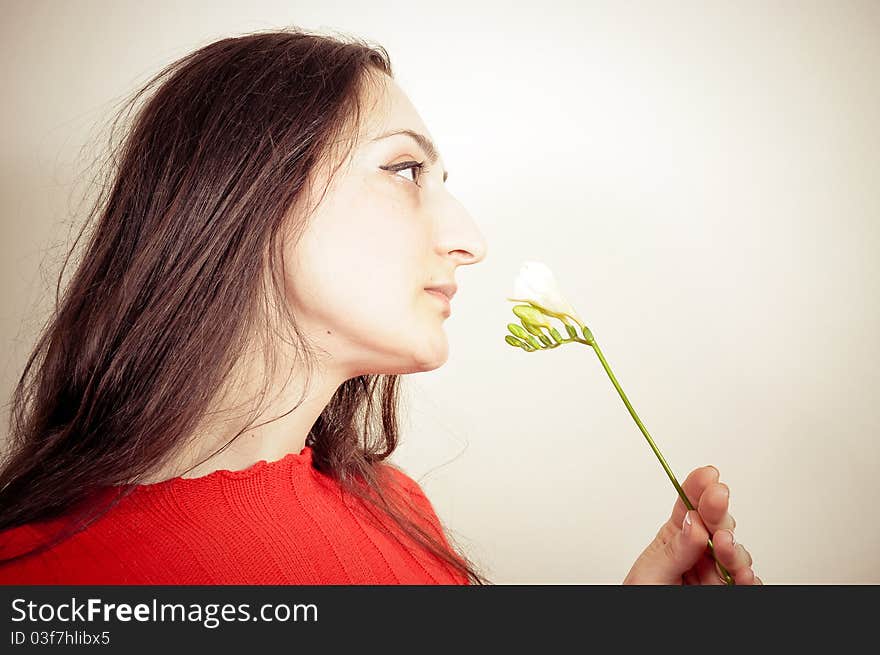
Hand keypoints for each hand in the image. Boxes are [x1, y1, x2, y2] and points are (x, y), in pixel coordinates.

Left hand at [622, 465, 761, 584]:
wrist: (643, 640)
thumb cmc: (641, 598)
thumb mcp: (649, 574)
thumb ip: (673, 550)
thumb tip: (693, 522)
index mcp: (674, 541)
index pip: (688, 508)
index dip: (698, 487)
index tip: (707, 474)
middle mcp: (699, 555)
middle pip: (717, 524)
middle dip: (719, 509)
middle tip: (717, 496)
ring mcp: (717, 575)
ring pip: (735, 552)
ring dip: (732, 545)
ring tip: (723, 542)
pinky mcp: (729, 593)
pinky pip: (747, 583)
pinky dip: (749, 577)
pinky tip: (743, 572)